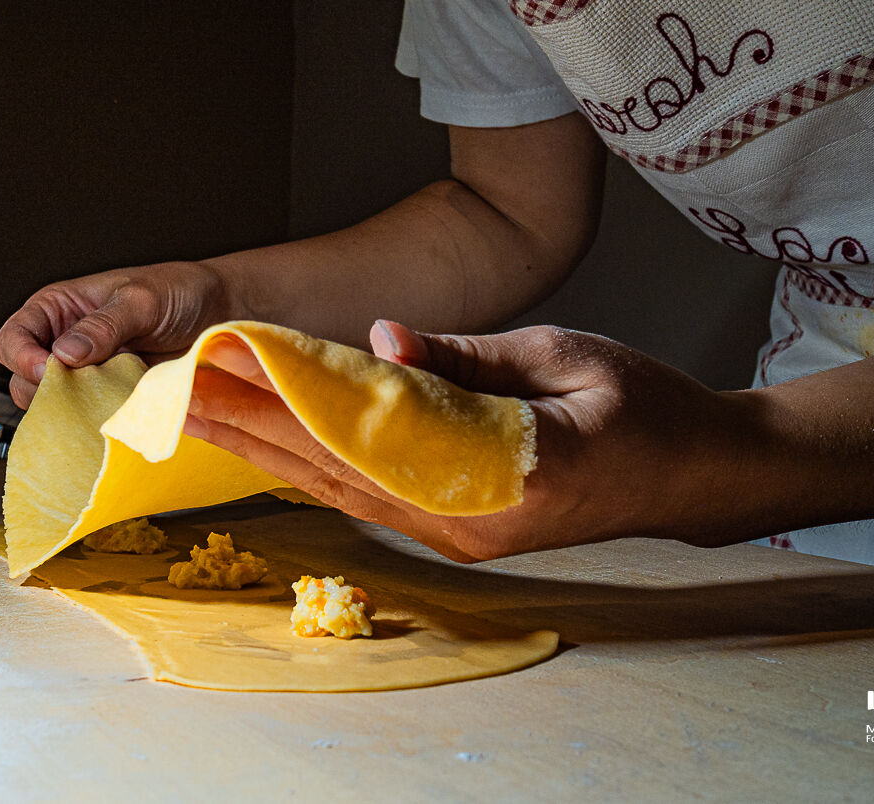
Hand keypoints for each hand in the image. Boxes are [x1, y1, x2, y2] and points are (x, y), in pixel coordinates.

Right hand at [0, 261, 232, 407]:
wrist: (219, 312)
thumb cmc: (177, 291)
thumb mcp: (140, 300)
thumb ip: (104, 325)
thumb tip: (65, 353)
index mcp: (58, 309)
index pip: (13, 338)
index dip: (21, 356)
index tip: (46, 370)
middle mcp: (65, 342)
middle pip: (25, 378)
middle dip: (44, 390)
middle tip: (79, 390)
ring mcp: (88, 373)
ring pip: (55, 404)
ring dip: (72, 408)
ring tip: (106, 397)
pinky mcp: (112, 396)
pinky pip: (91, 416)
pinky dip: (98, 420)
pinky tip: (118, 413)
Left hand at [183, 320, 749, 561]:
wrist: (696, 472)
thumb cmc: (647, 410)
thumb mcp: (562, 358)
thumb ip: (466, 358)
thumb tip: (379, 340)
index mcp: (497, 479)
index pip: (365, 430)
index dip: (287, 394)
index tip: (223, 363)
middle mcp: (465, 522)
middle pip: (337, 468)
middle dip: (251, 427)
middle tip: (176, 393)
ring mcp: (461, 533)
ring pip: (345, 487)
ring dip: (271, 451)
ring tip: (204, 418)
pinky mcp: (462, 527)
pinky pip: (374, 495)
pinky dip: (317, 465)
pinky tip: (274, 447)